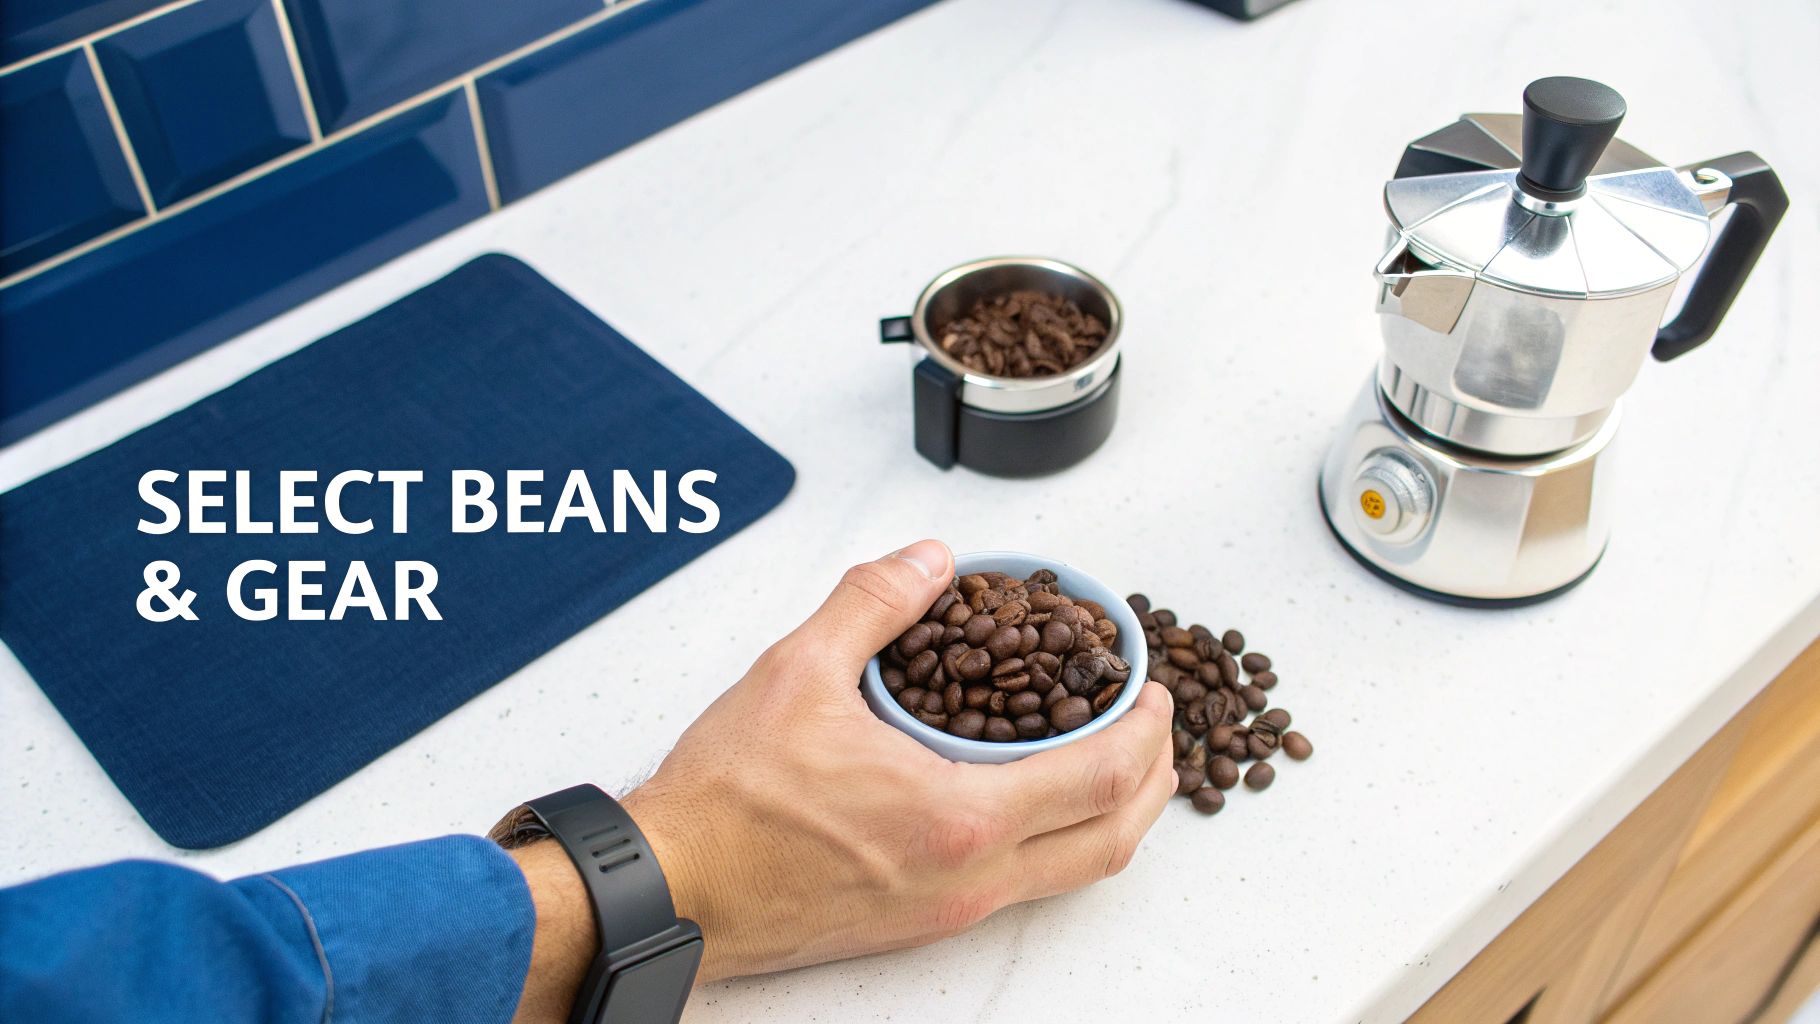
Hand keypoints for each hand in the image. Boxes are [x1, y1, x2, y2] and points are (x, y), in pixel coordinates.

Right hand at [620, 539, 1175, 982]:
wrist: (672, 890)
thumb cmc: (727, 803)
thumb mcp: (798, 672)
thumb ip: (873, 602)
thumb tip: (928, 559)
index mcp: (957, 820)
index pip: (1099, 778)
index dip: (1145, 729)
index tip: (1152, 687)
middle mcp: (967, 879)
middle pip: (1110, 841)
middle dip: (1151, 780)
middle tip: (1151, 724)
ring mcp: (946, 912)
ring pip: (1073, 873)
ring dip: (1111, 815)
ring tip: (1105, 754)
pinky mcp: (920, 925)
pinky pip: (1025, 885)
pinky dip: (1058, 838)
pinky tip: (1030, 794)